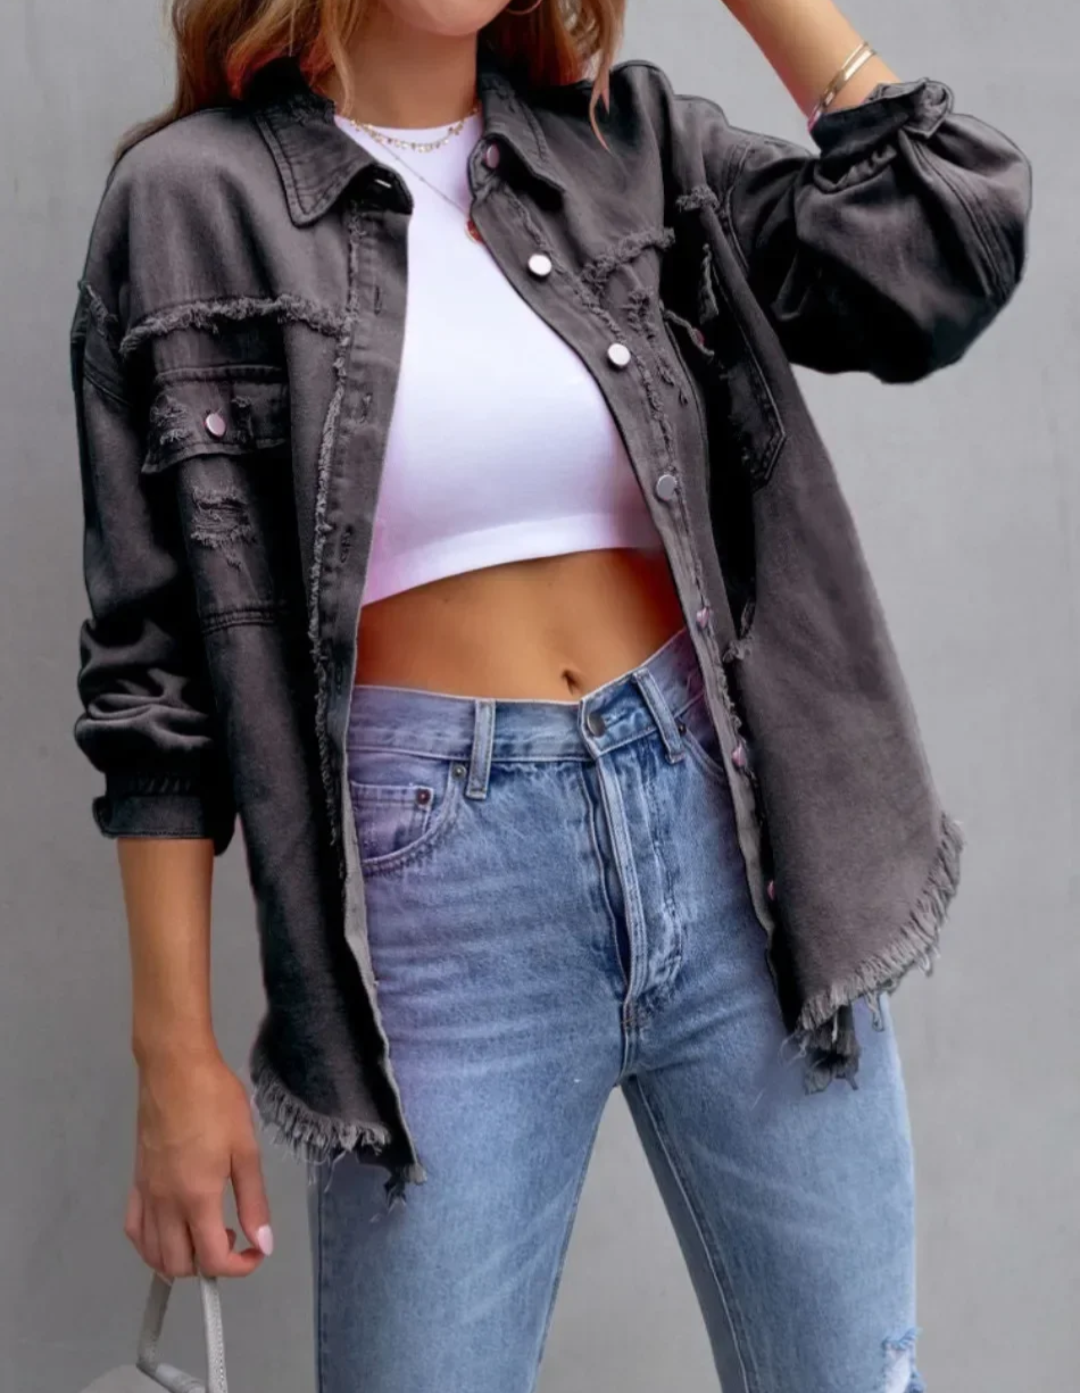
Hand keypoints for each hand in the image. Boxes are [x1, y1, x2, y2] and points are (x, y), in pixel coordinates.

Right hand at [124, 1046, 272, 1279]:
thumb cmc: (216, 1101)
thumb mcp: (245, 1149)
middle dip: (209, 1266)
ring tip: (206, 1232)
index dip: (239, 1266)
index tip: (256, 1252)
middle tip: (232, 1236)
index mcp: (196, 1198)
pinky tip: (171, 1228)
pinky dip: (151, 1244)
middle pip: (178, 1265)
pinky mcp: (135, 1182)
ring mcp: (145, 1195)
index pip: (212, 1258)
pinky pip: (134, 1229)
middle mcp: (165, 1205)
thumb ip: (253, 1201)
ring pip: (152, 1254)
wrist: (175, 1068)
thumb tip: (262, 1244)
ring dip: (180, 1259)